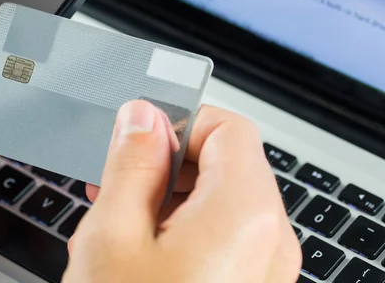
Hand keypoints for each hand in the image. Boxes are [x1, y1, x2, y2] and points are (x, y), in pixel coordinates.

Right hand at [68, 101, 301, 281]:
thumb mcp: (114, 237)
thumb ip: (131, 164)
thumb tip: (142, 117)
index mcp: (244, 214)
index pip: (227, 126)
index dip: (178, 121)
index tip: (137, 137)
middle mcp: (269, 241)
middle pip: (224, 163)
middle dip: (165, 164)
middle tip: (114, 183)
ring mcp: (264, 270)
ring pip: (219, 201)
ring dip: (167, 199)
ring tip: (117, 224)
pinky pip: (222, 237)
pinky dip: (181, 230)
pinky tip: (137, 250)